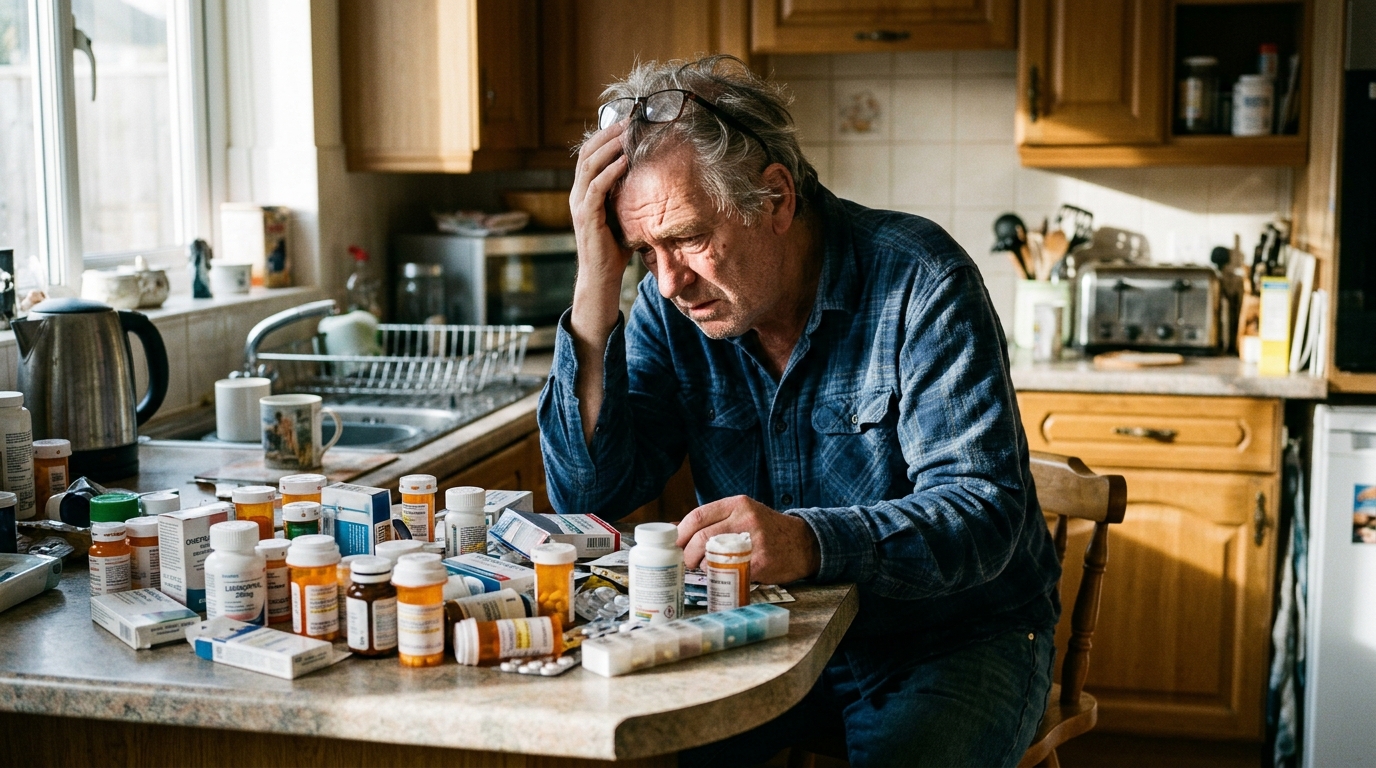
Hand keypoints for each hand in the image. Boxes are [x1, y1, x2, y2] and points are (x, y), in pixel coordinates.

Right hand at [569, 120, 631, 338]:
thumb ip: (628, 196)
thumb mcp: (623, 215)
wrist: (601, 279)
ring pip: (589, 166)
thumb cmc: (615, 249)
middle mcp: (577, 194)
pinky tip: (625, 159)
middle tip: (629, 118)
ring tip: (627, 132)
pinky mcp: (586, 217)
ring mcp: (579, 205)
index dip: (605, 135)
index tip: (627, 120)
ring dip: (609, 146)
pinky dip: (610, 171)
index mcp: (584, 192)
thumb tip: (651, 177)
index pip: (590, 154)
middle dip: (607, 133)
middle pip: (587, 153)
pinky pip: (596, 187)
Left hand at [676, 495, 820, 584]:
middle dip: (688, 553)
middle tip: (687, 562)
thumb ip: (713, 519)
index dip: (681, 533)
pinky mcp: (761, 561)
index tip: (675, 544)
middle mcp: (746, 518)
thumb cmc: (767, 529)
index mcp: (738, 504)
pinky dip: (719, 575)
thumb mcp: (743, 514)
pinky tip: (721, 574)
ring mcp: (755, 540)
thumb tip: (675, 528)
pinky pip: (730, 570)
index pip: (698, 516)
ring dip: (701, 565)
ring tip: (703, 568)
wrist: (804, 543)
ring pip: (713, 555)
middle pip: (702, 537)